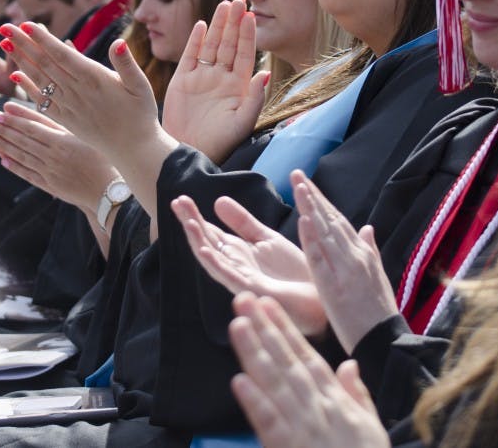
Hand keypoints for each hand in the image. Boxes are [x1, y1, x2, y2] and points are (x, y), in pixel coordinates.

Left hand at [0, 22, 160, 160]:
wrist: (134, 149)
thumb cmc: (141, 114)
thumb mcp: (141, 86)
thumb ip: (127, 64)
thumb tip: (119, 42)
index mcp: (94, 80)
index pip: (62, 55)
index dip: (43, 40)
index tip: (26, 25)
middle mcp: (77, 92)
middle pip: (45, 64)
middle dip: (24, 44)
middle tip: (4, 27)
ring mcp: (69, 106)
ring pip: (39, 79)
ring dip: (21, 61)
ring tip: (4, 44)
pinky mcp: (65, 119)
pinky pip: (41, 101)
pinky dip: (27, 87)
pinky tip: (15, 76)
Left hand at [0, 101, 115, 213]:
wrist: (109, 190)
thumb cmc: (103, 160)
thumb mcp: (85, 138)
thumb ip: (64, 128)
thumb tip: (41, 117)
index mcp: (63, 142)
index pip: (33, 127)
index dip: (15, 119)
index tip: (1, 111)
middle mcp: (53, 156)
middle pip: (23, 140)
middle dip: (4, 129)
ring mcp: (50, 172)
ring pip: (22, 156)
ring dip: (4, 146)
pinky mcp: (50, 185)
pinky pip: (27, 174)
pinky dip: (14, 166)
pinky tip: (3, 159)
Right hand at [162, 0, 268, 163]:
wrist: (190, 151)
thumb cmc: (221, 142)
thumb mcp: (242, 122)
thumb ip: (254, 98)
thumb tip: (264, 73)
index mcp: (238, 86)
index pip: (245, 54)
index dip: (248, 35)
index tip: (251, 16)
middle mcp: (221, 78)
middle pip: (230, 44)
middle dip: (235, 22)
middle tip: (240, 0)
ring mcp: (202, 77)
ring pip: (212, 45)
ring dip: (218, 25)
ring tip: (225, 5)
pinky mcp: (183, 80)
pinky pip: (191, 55)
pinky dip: (196, 40)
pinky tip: (202, 25)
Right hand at [171, 195, 326, 336]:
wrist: (320, 298)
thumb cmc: (293, 273)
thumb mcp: (266, 238)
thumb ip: (242, 222)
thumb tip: (217, 201)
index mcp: (239, 252)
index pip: (211, 232)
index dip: (195, 216)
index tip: (180, 199)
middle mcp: (236, 266)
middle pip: (207, 242)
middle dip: (192, 224)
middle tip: (176, 202)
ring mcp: (242, 279)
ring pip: (214, 260)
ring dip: (199, 242)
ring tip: (188, 224)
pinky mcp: (254, 290)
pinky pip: (231, 277)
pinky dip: (216, 265)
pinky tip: (204, 251)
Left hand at [229, 293, 388, 447]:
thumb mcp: (371, 427)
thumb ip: (358, 393)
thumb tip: (349, 364)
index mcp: (334, 399)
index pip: (305, 356)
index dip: (285, 328)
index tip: (267, 304)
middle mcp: (316, 406)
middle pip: (285, 361)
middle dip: (263, 328)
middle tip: (243, 299)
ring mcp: (302, 427)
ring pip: (274, 383)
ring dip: (254, 353)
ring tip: (236, 325)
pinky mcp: (287, 447)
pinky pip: (270, 424)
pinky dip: (255, 403)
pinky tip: (238, 382)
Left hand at [292, 171, 399, 353]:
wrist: (385, 341)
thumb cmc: (379, 312)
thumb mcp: (378, 276)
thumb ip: (370, 250)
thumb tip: (367, 227)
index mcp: (363, 254)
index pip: (339, 221)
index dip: (322, 201)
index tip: (308, 184)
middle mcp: (354, 257)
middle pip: (331, 221)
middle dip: (313, 196)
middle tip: (297, 174)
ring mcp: (344, 271)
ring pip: (325, 234)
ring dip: (311, 208)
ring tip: (299, 187)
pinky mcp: (334, 288)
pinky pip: (321, 261)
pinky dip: (312, 240)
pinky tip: (303, 222)